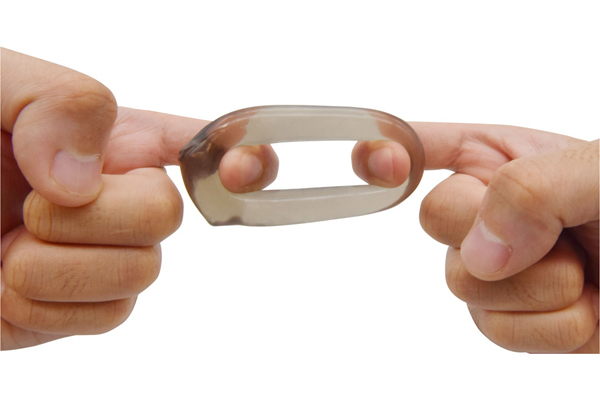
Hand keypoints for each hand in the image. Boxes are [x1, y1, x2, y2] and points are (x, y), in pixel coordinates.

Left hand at [0, 49, 276, 349]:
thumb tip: (85, 181)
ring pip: (139, 276)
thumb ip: (58, 101)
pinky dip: (39, 306)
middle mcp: (121, 198)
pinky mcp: (81, 309)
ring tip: (8, 245)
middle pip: (167, 216)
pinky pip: (103, 317)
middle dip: (96, 216)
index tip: (239, 170)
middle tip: (34, 203)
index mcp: (115, 140)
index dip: (244, 156)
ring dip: (53, 265)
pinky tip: (6, 285)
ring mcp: (105, 257)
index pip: (207, 144)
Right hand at [353, 124, 598, 352]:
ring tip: (584, 271)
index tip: (382, 164)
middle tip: (551, 229)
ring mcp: (495, 268)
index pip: (421, 146)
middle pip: (434, 219)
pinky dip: (550, 327)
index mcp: (499, 157)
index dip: (387, 151)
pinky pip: (496, 330)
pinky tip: (584, 306)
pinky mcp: (512, 318)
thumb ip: (535, 188)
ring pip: (462, 283)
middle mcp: (486, 210)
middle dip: (491, 228)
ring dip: (536, 286)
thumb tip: (480, 253)